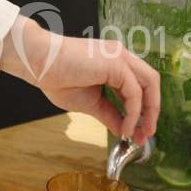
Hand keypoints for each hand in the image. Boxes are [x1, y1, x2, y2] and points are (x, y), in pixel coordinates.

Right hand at [0, 16, 159, 144]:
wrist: (38, 63)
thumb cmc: (56, 77)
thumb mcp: (90, 102)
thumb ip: (109, 114)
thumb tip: (123, 129)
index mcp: (115, 63)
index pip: (140, 85)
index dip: (143, 110)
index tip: (140, 132)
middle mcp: (121, 56)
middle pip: (151, 82)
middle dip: (153, 110)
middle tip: (147, 134)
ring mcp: (120, 57)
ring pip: (149, 83)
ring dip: (149, 111)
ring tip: (140, 133)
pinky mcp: (116, 63)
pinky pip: (134, 92)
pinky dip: (133, 112)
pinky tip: (125, 127)